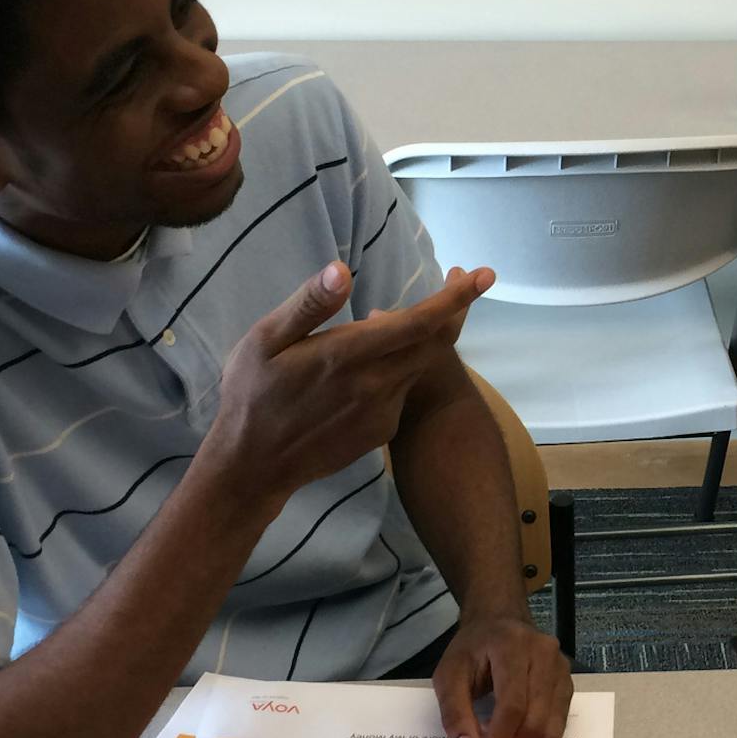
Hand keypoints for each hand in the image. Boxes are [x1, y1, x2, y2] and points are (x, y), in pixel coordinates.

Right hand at [206, 262, 492, 506]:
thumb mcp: (264, 340)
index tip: (484, 275)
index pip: (419, 323)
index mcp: (348, 356)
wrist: (253, 466)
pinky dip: (399, 367)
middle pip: (436, 344)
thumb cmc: (251, 395)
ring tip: (387, 320)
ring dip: (421, 338)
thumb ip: (309, 305)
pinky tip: (370, 364)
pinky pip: (402, 390)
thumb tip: (343, 271)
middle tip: (459, 281)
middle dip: (455, 310)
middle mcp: (376, 385)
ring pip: (419, 365)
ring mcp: (382, 412)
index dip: (456, 297)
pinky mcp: (381, 431)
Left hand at [432, 610, 573, 737]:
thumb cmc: (472, 649)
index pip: (512, 706)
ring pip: (550, 729)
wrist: (499, 622)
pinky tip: (515, 734)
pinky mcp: (569, 683)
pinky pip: (558, 726)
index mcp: (513, 646)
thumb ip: (455, 713)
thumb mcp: (448, 675)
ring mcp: (562, 669)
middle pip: (534, 722)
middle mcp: (546, 655)